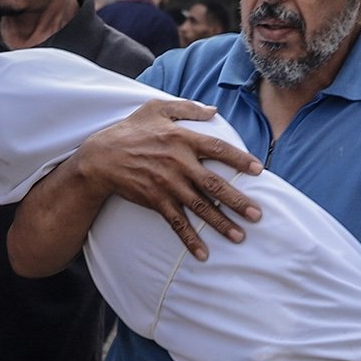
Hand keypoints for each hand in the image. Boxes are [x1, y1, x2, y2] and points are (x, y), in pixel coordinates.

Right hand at [69, 100, 265, 260]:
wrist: (100, 157)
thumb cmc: (129, 130)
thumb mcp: (156, 108)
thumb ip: (187, 107)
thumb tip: (214, 110)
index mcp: (182, 138)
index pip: (218, 149)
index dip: (239, 159)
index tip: (259, 170)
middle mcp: (178, 163)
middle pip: (214, 184)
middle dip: (237, 201)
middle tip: (257, 214)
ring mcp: (167, 184)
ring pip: (200, 207)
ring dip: (220, 223)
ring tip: (240, 236)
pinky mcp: (156, 201)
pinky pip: (176, 222)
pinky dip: (190, 239)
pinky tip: (202, 253)